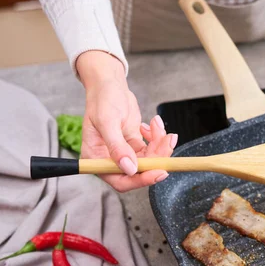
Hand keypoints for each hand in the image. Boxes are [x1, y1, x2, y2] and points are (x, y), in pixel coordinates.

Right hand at [77, 51, 177, 191]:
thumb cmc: (102, 99)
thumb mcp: (108, 122)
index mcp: (97, 159)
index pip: (120, 181)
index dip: (141, 180)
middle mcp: (110, 159)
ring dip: (160, 145)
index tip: (159, 172)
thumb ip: (117, 148)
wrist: (109, 84)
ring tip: (159, 126)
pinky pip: (151, 147)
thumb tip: (130, 169)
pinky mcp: (135, 143)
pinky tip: (154, 123)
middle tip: (168, 142)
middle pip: (140, 171)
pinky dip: (157, 137)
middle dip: (157, 158)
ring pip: (149, 159)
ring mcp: (124, 152)